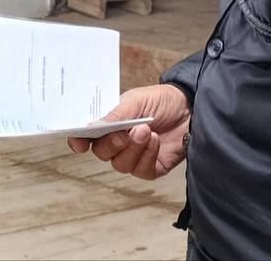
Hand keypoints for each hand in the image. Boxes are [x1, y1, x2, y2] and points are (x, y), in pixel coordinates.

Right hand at [67, 84, 190, 179]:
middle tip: (127, 132)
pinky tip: (156, 140)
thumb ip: (115, 115)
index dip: (79, 141)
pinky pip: (140, 170)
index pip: (87, 136)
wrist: (191, 109)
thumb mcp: (136, 101)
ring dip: (134, 148)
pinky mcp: (150, 168)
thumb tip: (93, 127)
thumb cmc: (161, 101)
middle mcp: (117, 142)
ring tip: (147, 131)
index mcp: (109, 123)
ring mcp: (133, 157)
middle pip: (102, 153)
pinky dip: (148, 155)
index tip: (80, 144)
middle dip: (113, 144)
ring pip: (121, 164)